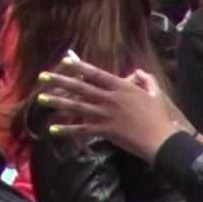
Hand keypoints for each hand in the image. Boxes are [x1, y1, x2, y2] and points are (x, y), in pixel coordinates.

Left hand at [36, 58, 184, 163]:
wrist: (161, 140)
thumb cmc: (159, 117)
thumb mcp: (156, 93)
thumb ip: (146, 80)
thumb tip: (137, 72)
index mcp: (121, 87)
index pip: (96, 74)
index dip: (79, 67)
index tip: (64, 61)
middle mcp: (110, 98)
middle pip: (80, 88)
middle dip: (60, 81)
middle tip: (42, 77)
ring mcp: (105, 115)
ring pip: (77, 107)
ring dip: (58, 103)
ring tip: (41, 99)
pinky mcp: (105, 131)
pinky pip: (82, 129)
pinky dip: (67, 130)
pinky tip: (53, 129)